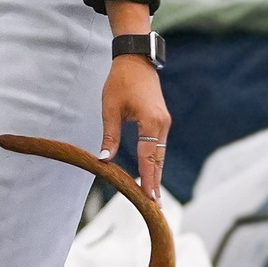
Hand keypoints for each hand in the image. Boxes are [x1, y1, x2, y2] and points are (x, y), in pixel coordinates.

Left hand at [101, 55, 172, 199]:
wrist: (136, 59)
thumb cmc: (120, 81)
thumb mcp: (110, 109)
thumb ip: (109, 136)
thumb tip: (103, 160)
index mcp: (151, 122)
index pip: (148, 157)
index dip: (148, 179)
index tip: (149, 199)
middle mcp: (162, 124)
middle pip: (158, 159)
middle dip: (155, 183)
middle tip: (156, 207)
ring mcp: (164, 122)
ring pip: (160, 154)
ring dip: (156, 173)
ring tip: (154, 195)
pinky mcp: (161, 119)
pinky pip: (159, 145)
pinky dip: (155, 161)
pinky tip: (152, 172)